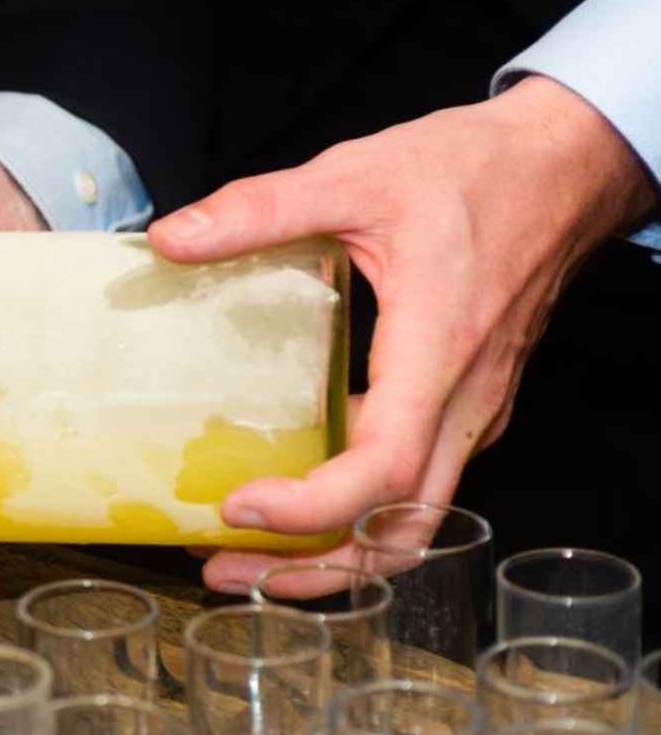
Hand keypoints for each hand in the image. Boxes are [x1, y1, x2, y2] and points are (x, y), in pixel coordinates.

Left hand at [149, 75, 656, 595]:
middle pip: (401, 529)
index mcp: (437, 352)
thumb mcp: (356, 176)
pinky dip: (360, 515)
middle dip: (313, 568)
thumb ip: (260, 207)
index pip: (382, 470)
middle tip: (225, 569)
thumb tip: (170, 238)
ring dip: (337, 554)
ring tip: (252, 559)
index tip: (236, 510)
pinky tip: (300, 498)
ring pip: (416, 521)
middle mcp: (464, 402)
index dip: (309, 508)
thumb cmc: (477, 170)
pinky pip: (419, 486)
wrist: (564, 165)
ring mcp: (473, 411)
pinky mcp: (468, 405)